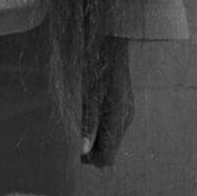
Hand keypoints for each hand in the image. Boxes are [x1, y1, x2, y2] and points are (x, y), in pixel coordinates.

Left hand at [81, 36, 133, 167]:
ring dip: (92, 134)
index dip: (88, 158)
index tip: (72, 146)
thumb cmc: (96, 63)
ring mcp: (125, 110)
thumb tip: (83, 150)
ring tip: (76, 116)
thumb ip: (87, 122)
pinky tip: (85, 107)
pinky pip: (110, 123)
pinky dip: (97, 123)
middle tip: (71, 130)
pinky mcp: (122, 101)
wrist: (110, 36)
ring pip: (109, 137)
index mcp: (117, 119)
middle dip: (89, 146)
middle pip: (108, 149)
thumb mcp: (87, 92)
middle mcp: (125, 118)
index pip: (106, 159)